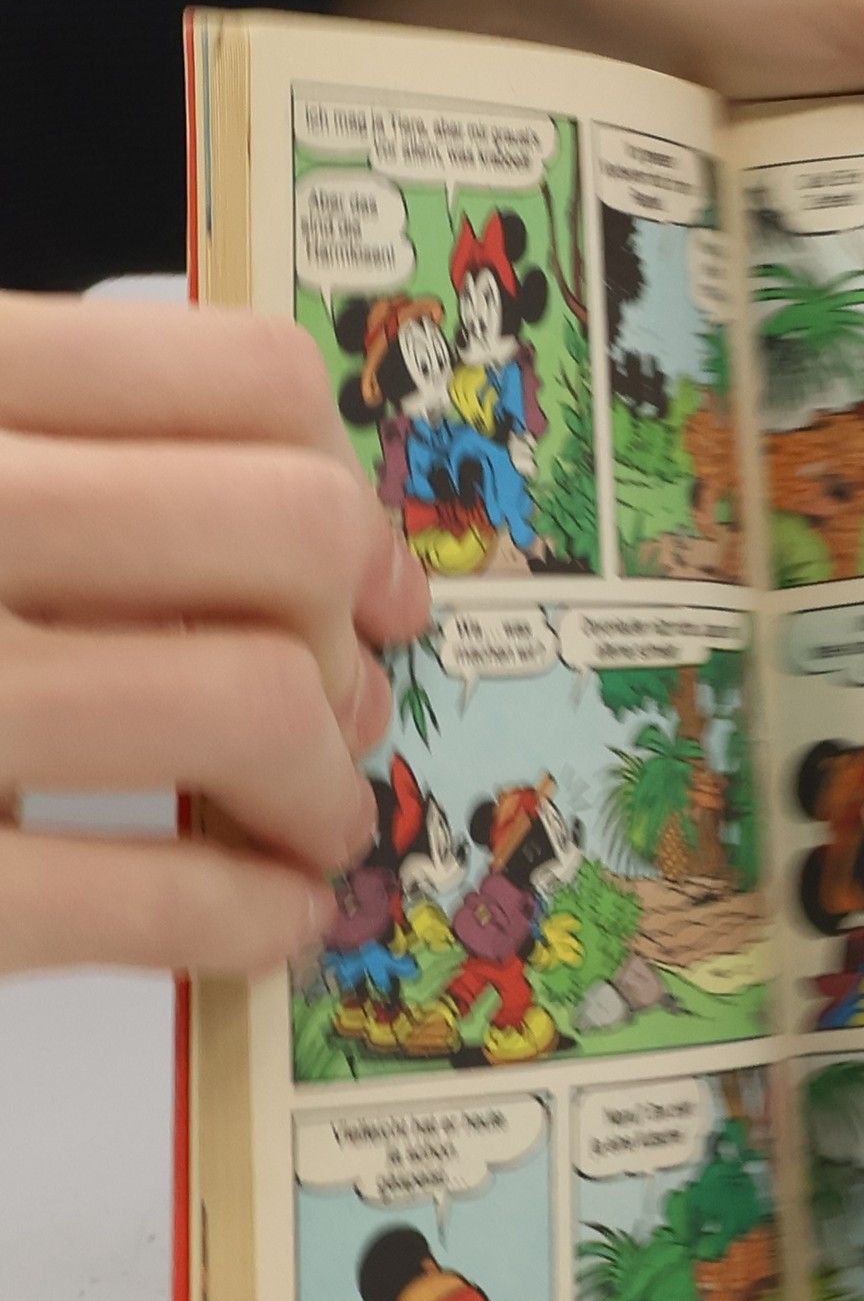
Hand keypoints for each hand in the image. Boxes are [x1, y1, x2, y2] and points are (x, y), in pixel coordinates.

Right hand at [0, 293, 431, 976]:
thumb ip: (53, 455)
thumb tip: (319, 543)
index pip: (244, 380)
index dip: (352, 497)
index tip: (373, 584)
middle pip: (287, 529)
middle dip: (350, 643)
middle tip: (338, 715)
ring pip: (252, 699)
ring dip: (326, 788)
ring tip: (306, 828)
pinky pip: (152, 892)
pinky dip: (254, 916)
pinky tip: (266, 921)